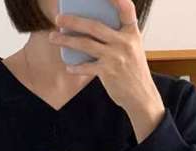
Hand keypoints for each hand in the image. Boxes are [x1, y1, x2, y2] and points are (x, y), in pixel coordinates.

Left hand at [48, 0, 164, 142]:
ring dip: (67, 40)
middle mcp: (124, 42)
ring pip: (86, 44)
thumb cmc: (133, 70)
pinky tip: (69, 66)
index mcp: (132, 33)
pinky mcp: (108, 72)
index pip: (126, 9)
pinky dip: (76, 67)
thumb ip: (118, 36)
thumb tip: (88, 28)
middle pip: (95, 26)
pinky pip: (86, 67)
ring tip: (53, 37)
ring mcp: (116, 57)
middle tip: (58, 18)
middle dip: (74, 20)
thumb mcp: (132, 48)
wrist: (141, 96)